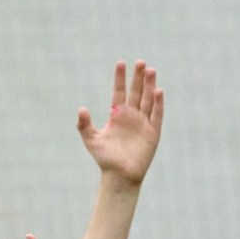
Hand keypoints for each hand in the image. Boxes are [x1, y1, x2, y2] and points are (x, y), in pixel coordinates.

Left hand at [77, 60, 162, 186]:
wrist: (120, 176)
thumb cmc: (105, 159)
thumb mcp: (92, 140)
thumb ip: (84, 125)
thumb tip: (82, 109)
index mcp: (117, 114)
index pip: (119, 91)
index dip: (120, 78)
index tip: (120, 63)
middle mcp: (131, 116)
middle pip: (136, 92)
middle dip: (138, 77)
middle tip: (140, 62)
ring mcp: (143, 123)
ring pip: (148, 100)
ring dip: (149, 85)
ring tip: (150, 70)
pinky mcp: (153, 132)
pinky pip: (156, 115)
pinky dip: (158, 104)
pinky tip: (157, 91)